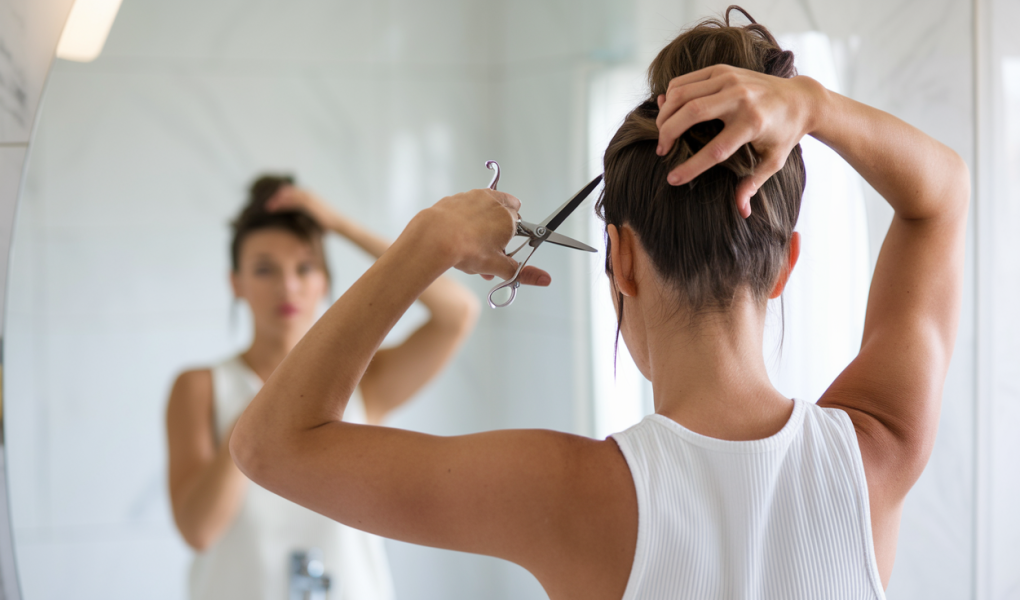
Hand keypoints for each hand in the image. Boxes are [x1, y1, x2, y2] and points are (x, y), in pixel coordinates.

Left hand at [265, 185, 341, 229]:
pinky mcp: (309, 204)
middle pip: (287, 191)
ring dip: (277, 200)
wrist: (339, 222)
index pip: (291, 192)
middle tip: (266, 204)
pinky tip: (275, 208)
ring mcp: (308, 197)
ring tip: (267, 207)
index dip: (280, 196)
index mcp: (309, 195)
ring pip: (288, 196)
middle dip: (276, 197)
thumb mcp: (314, 215)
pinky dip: (283, 204)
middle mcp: (308, 193)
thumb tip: (295, 218)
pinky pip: (292, 202)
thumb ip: (304, 213)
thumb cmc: (327, 222)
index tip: (271, 202)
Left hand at [424, 189, 550, 286]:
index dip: (509, 243)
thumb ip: (523, 272)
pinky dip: (464, 218)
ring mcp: (474, 197)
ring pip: (485, 210)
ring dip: (482, 224)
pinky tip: (456, 234)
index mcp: (509, 217)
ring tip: (470, 245)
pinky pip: (465, 208)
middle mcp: (494, 202)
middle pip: (503, 216)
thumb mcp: (498, 266)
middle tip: (486, 252)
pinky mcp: (456, 198)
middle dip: (497, 233)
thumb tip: (544, 279)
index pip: (519, 227)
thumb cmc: (467, 249)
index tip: (500, 253)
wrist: (435, 237)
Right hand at [654, 65, 818, 217]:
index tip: (672, 179)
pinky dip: (670, 96)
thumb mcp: (774, 161)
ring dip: (664, 114)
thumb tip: (741, 211)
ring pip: (682, 94)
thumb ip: (753, 184)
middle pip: (690, 113)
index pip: (714, 149)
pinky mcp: (721, 69)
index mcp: (753, 123)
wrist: (799, 97)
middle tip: (661, 150)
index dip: (690, 167)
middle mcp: (740, 97)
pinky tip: (670, 113)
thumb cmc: (784, 134)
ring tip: (662, 133)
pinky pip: (684, 81)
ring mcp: (730, 79)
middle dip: (667, 133)